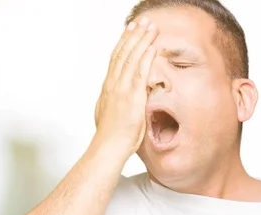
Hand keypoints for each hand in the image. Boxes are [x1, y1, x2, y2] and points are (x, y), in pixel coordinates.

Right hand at [93, 16, 157, 157]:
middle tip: (143, 21)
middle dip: (134, 36)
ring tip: (151, 28)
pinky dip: (145, 59)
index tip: (131, 30)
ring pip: (131, 59)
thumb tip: (119, 98)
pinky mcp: (131, 97)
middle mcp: (113, 84)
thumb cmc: (111, 135)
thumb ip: (116, 101)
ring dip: (142, 41)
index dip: (124, 42)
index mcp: (109, 86)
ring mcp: (121, 89)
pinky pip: (139, 73)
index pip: (116, 58)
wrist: (109, 146)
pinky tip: (152, 48)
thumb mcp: (111, 112)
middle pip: (123, 53)